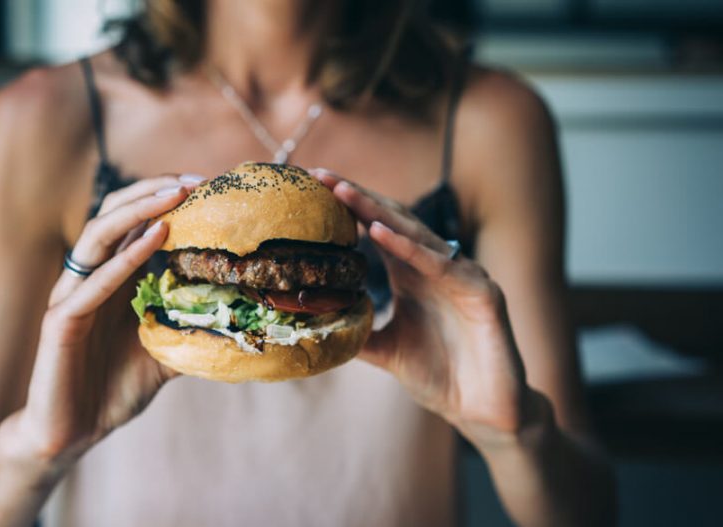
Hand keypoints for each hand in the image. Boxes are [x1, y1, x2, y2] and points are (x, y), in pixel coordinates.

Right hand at [0, 174, 202, 465]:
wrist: (72, 432)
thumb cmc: (113, 388)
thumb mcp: (168, 354)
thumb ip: (195, 332)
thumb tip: (242, 323)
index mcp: (112, 279)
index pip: (135, 224)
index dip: (165, 201)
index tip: (207, 188)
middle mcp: (89, 278)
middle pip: (114, 215)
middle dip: (152, 192)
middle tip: (195, 181)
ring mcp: (71, 297)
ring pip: (98, 236)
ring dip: (137, 211)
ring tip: (175, 195)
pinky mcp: (60, 323)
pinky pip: (91, 284)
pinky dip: (124, 259)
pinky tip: (155, 238)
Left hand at [311, 169, 532, 444]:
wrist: (482, 412)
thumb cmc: (441, 377)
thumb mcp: (386, 351)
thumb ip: (357, 332)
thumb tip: (314, 324)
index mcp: (413, 275)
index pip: (376, 230)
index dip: (348, 209)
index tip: (313, 189)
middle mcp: (436, 267)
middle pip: (392, 221)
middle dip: (357, 197)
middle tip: (321, 176)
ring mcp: (461, 276)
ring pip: (416, 235)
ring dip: (378, 212)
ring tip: (344, 192)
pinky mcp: (482, 294)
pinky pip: (442, 265)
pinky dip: (410, 248)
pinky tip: (379, 233)